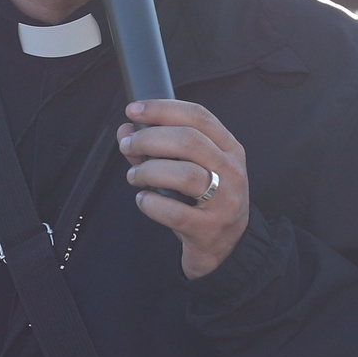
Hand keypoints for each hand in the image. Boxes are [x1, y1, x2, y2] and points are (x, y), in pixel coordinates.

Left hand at [118, 98, 249, 278]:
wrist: (225, 247)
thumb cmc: (203, 201)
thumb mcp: (189, 168)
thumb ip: (156, 149)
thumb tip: (125, 130)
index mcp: (229, 148)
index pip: (198, 116)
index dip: (162, 109)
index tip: (133, 110)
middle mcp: (232, 171)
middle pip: (189, 141)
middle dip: (149, 139)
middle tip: (127, 145)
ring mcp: (225, 201)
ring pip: (185, 175)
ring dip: (149, 171)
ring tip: (134, 177)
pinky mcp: (210, 229)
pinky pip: (175, 212)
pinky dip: (151, 203)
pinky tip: (143, 200)